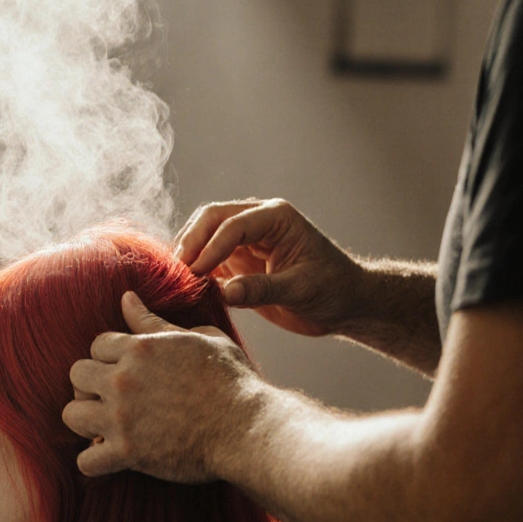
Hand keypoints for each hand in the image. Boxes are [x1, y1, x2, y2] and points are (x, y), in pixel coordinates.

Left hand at [62, 291, 268, 479]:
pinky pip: (85, 460)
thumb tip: (126, 298)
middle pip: (76, 374)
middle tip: (111, 399)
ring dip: (86, 421)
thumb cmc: (231, 380)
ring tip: (105, 427)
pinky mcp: (128, 453)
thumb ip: (155, 322)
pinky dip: (94, 462)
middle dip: (91, 386)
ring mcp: (122, 417)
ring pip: (70, 414)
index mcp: (140, 348)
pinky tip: (111, 459)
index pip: (96, 345)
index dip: (109, 359)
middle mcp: (123, 379)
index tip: (126, 373)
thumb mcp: (198, 338)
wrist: (249, 426)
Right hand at [174, 198, 362, 336]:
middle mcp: (258, 221)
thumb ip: (262, 290)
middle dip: (191, 242)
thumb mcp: (301, 290)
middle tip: (177, 271)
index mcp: (276, 217)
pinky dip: (195, 269)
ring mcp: (246, 240)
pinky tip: (184, 286)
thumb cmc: (333, 290)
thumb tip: (226, 292)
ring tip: (176, 279)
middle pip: (211, 218)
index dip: (211, 247)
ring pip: (205, 234)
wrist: (346, 304)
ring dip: (189, 253)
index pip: (233, 224)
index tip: (196, 273)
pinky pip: (209, 258)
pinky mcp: (239, 261)